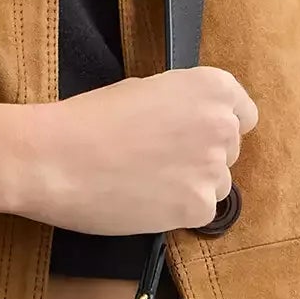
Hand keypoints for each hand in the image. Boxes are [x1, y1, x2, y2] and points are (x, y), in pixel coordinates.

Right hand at [23, 68, 256, 236]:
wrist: (55, 157)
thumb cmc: (90, 117)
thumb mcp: (144, 90)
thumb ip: (181, 105)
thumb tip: (191, 125)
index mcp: (212, 87)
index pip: (243, 114)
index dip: (218, 125)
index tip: (196, 134)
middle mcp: (222, 125)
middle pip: (230, 150)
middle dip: (202, 155)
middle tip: (160, 159)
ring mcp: (214, 168)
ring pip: (218, 184)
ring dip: (192, 185)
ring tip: (148, 182)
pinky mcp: (199, 207)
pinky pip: (202, 211)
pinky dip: (178, 210)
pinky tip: (146, 200)